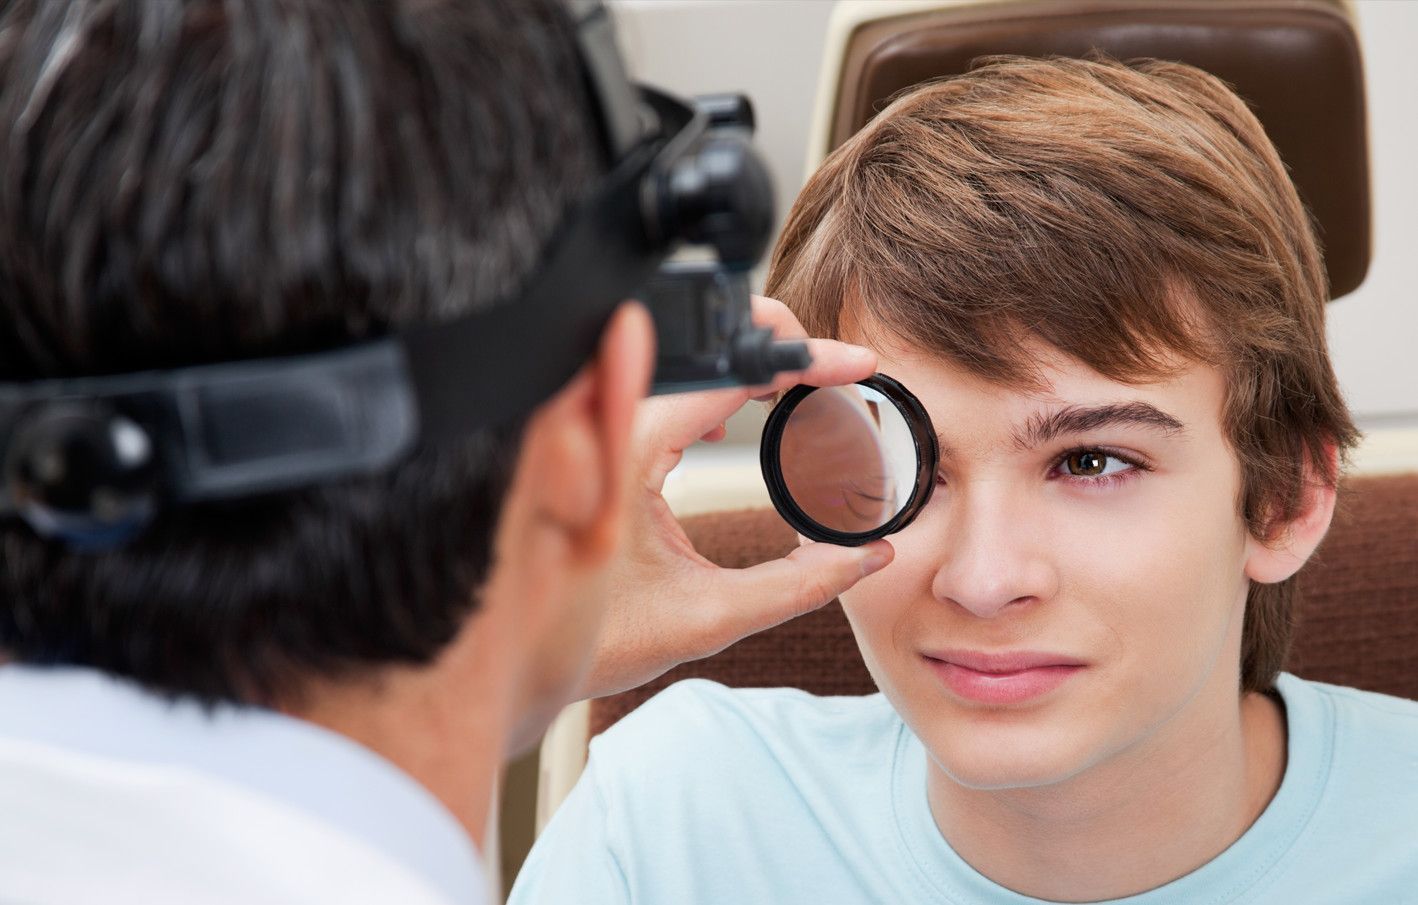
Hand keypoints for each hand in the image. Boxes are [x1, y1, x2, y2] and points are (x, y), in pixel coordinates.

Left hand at [579, 295, 893, 699]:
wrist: (516, 664)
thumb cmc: (591, 640)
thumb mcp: (706, 618)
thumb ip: (797, 585)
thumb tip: (866, 556)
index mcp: (629, 448)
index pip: (732, 370)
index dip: (805, 358)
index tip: (856, 363)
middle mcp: (606, 424)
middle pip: (708, 347)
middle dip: (782, 346)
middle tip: (839, 373)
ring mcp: (597, 429)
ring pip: (683, 362)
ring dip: (747, 363)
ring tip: (802, 385)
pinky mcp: (595, 444)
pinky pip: (660, 390)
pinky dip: (711, 389)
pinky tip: (734, 417)